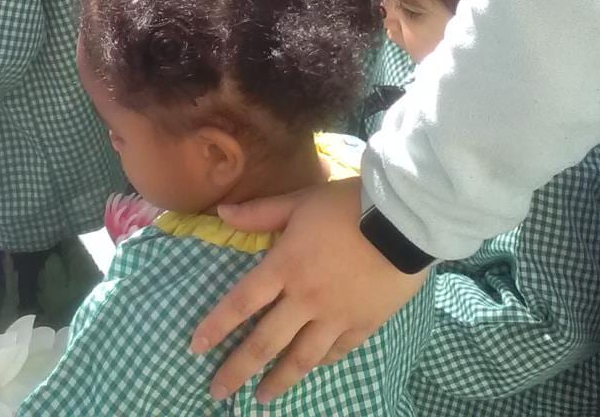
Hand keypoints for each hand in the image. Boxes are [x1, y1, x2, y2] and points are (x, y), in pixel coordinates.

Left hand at [190, 176, 429, 403]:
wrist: (404, 221)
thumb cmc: (347, 206)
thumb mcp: (300, 201)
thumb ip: (260, 213)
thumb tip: (220, 213)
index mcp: (285, 268)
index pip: (241, 303)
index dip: (216, 327)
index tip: (196, 348)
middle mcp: (305, 299)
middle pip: (265, 342)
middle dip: (238, 369)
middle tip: (218, 391)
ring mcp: (336, 317)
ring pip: (301, 358)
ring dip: (278, 380)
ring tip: (261, 398)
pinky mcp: (364, 324)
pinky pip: (337, 351)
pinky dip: (321, 363)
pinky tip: (311, 370)